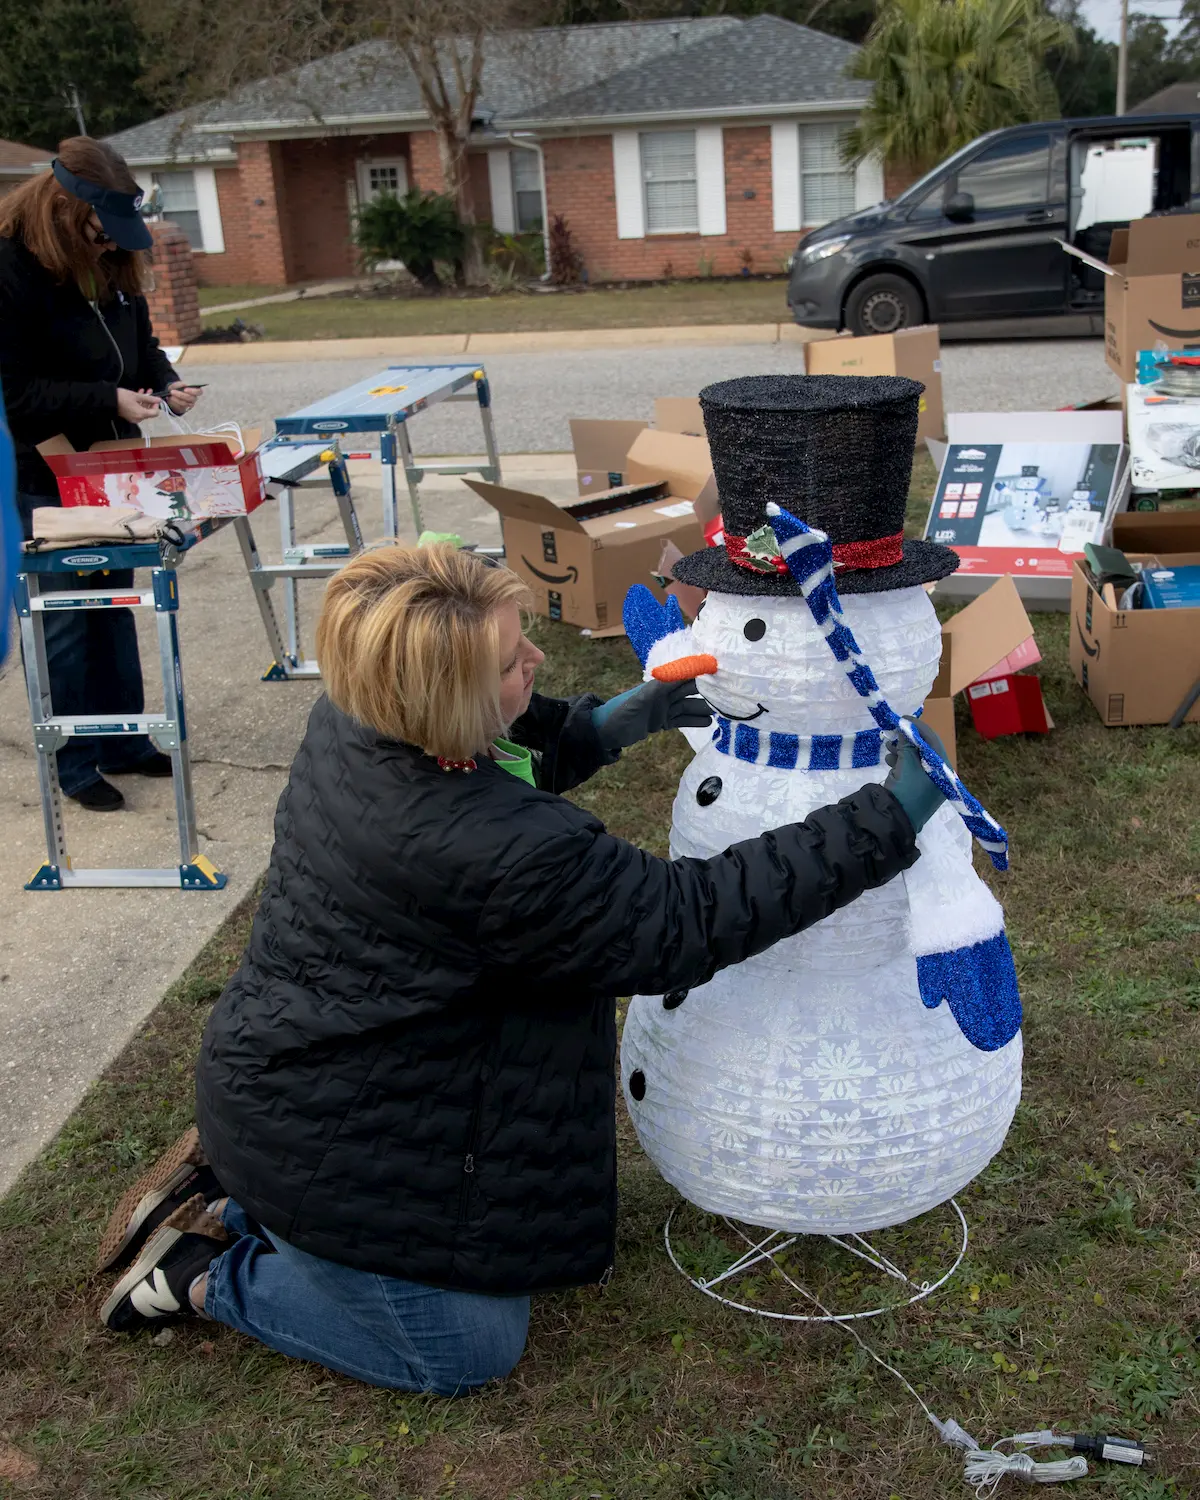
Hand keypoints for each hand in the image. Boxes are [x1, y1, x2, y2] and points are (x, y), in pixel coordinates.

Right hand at [116, 387, 160, 422]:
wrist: (108, 400)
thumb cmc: (123, 397)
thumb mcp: (137, 396)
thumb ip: (149, 398)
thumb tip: (159, 400)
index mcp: (142, 414)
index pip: (155, 413)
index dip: (156, 405)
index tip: (155, 398)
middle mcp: (138, 418)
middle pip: (149, 411)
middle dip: (150, 401)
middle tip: (150, 392)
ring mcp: (133, 418)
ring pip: (143, 410)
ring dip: (144, 401)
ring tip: (144, 391)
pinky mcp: (129, 416)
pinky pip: (137, 410)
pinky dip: (139, 404)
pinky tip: (138, 395)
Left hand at [165, 382, 199, 414]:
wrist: (172, 394)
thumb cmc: (177, 387)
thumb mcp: (178, 384)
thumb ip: (181, 384)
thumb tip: (184, 384)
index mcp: (195, 391)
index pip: (199, 392)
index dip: (193, 391)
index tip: (185, 389)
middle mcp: (194, 398)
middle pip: (191, 398)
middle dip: (181, 395)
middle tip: (172, 391)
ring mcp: (190, 404)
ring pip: (185, 403)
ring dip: (176, 399)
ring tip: (170, 394)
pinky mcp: (185, 408)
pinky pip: (180, 407)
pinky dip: (175, 402)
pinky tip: (170, 398)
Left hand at [592, 677, 711, 752]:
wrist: (607, 732)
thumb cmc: (619, 713)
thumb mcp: (637, 701)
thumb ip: (656, 688)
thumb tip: (676, 673)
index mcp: (658, 685)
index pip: (682, 675)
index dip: (698, 671)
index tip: (716, 669)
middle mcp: (663, 695)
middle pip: (689, 690)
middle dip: (706, 690)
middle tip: (725, 693)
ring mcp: (664, 709)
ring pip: (688, 706)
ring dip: (703, 708)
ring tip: (720, 712)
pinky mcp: (662, 722)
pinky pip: (682, 720)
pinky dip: (694, 720)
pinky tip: (708, 722)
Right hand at [883, 718, 949, 832]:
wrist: (893, 821)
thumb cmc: (905, 791)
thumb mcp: (906, 764)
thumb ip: (907, 743)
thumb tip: (905, 726)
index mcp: (943, 771)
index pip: (933, 741)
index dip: (917, 727)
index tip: (903, 719)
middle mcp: (940, 777)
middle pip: (925, 750)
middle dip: (908, 739)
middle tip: (892, 733)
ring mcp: (929, 785)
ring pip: (917, 759)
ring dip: (902, 750)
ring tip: (888, 746)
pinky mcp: (918, 791)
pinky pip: (912, 770)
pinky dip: (901, 762)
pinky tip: (890, 759)